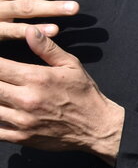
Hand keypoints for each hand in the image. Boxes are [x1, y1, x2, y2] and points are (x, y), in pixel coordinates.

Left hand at [0, 26, 123, 162]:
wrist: (99, 128)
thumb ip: (47, 48)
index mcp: (36, 78)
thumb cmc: (85, 94)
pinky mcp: (21, 137)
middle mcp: (26, 99)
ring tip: (1, 93)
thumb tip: (30, 31)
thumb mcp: (71, 66)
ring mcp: (22, 120)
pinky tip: (1, 110)